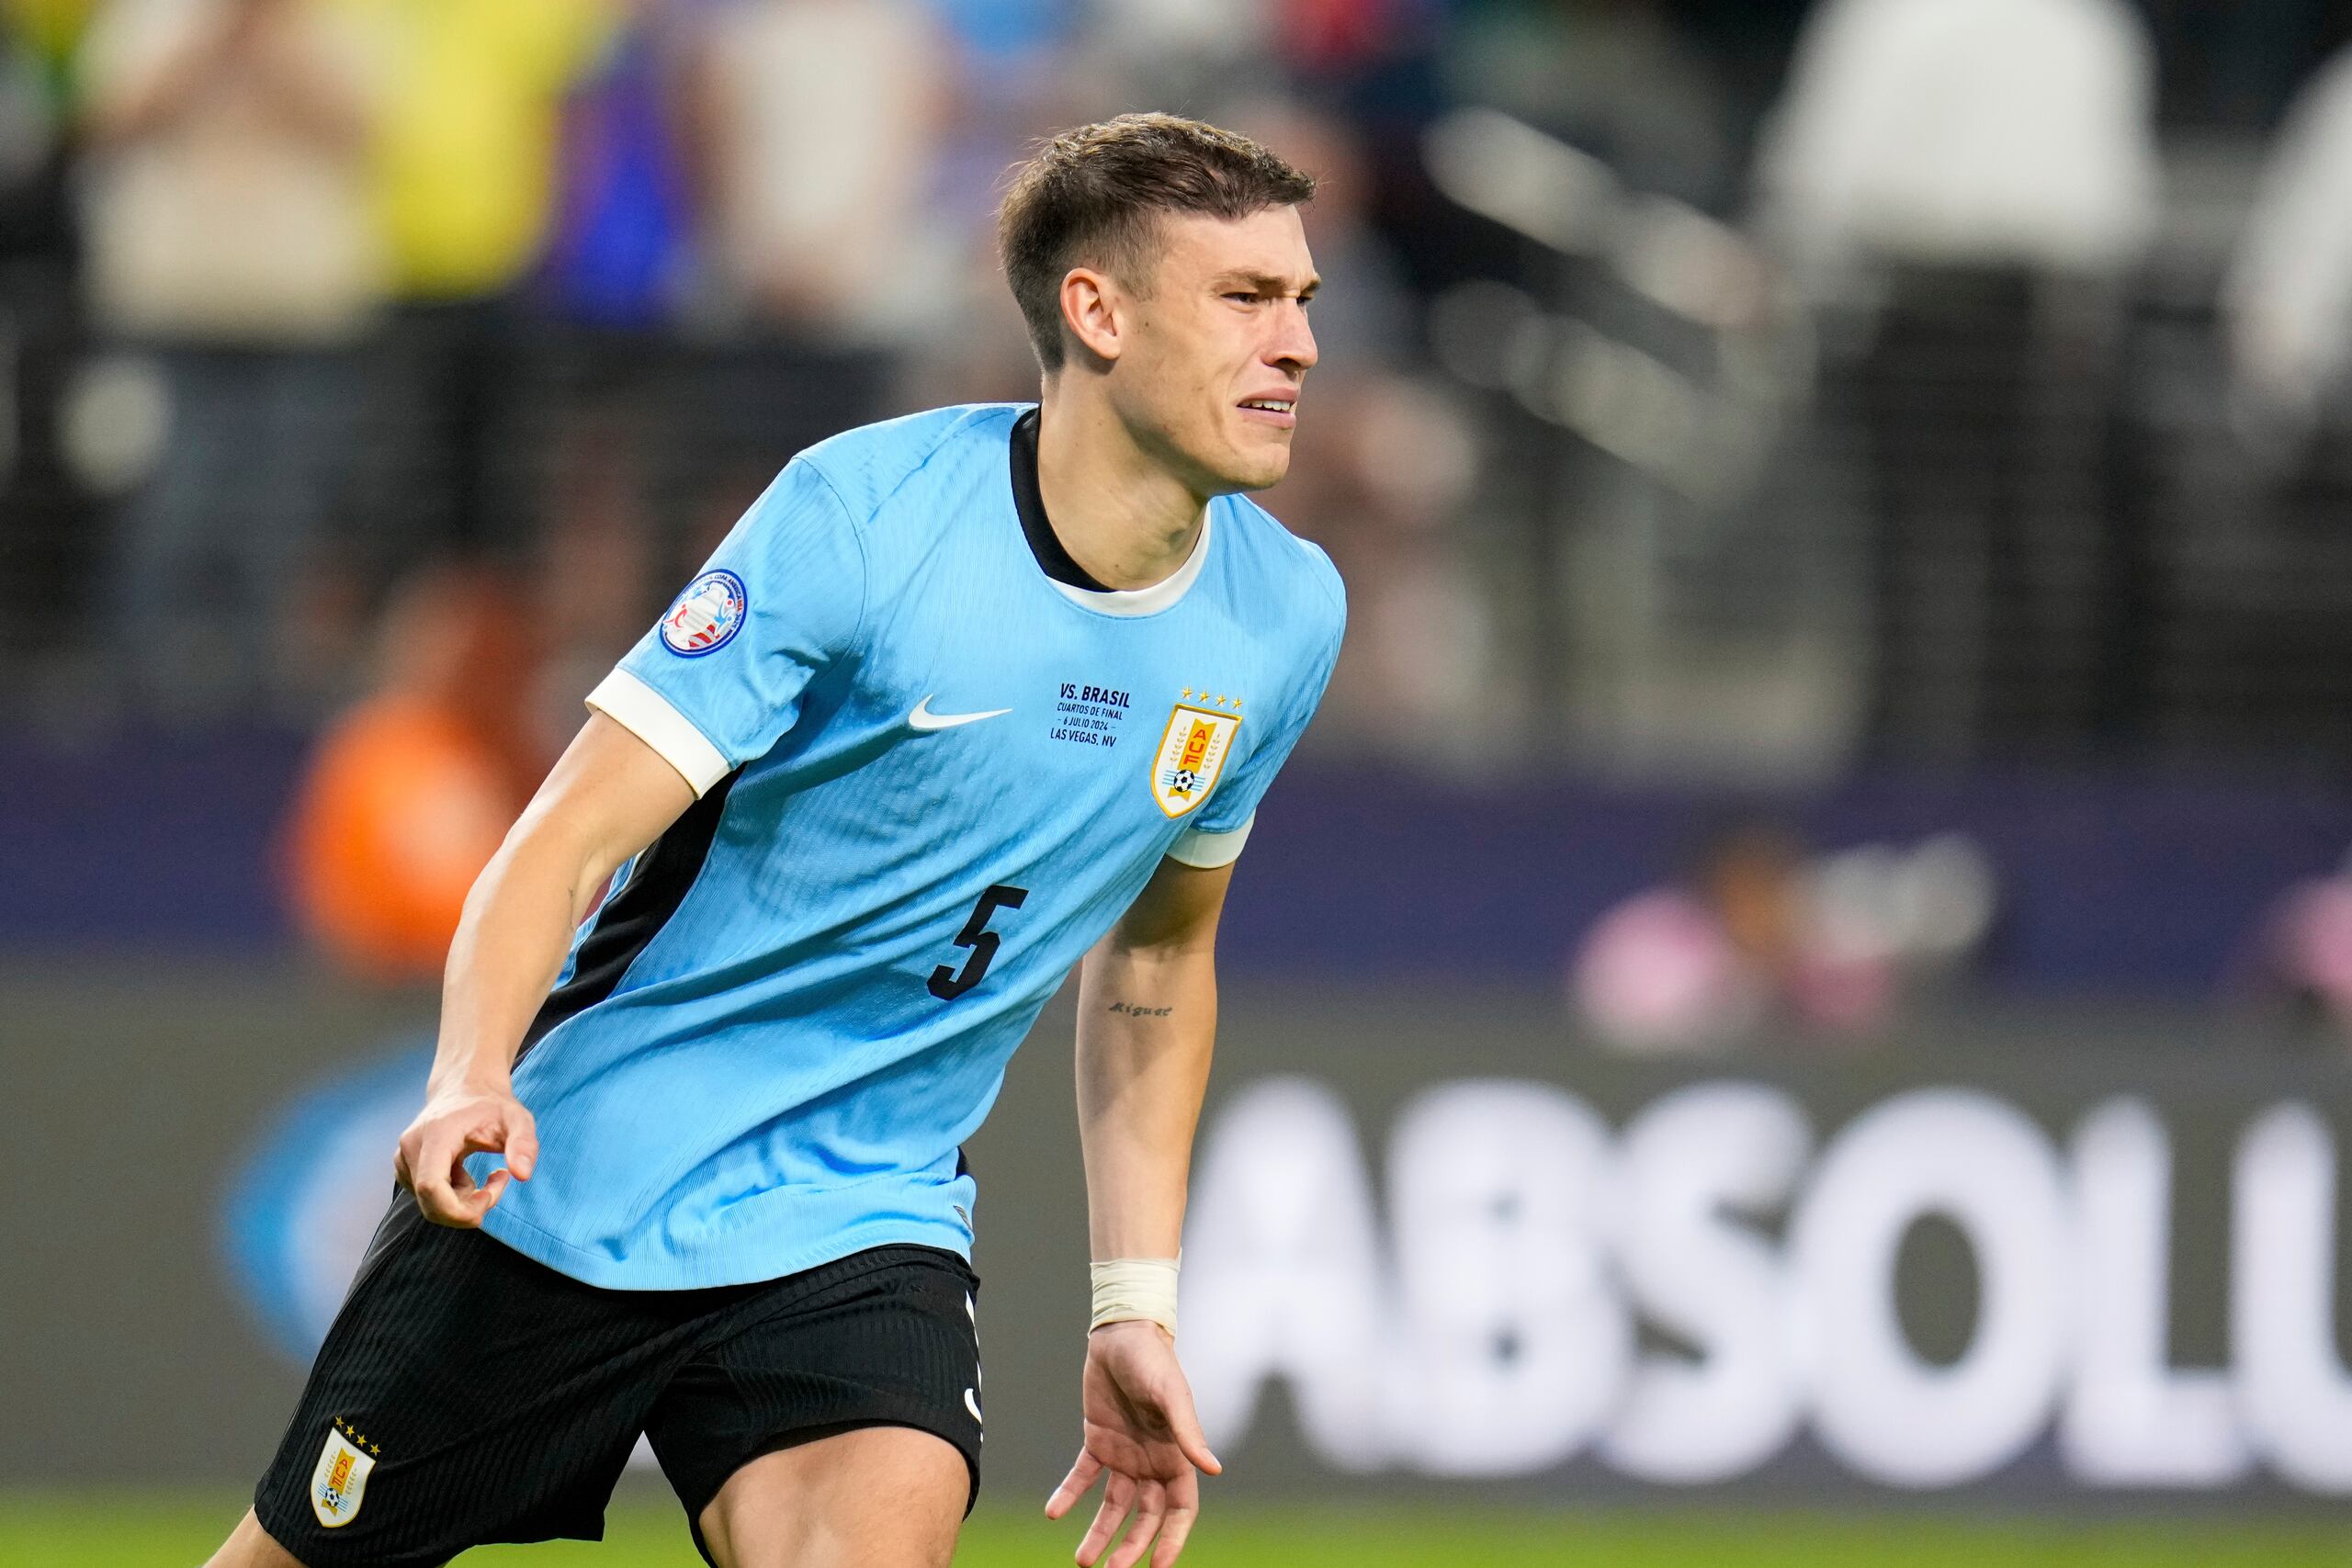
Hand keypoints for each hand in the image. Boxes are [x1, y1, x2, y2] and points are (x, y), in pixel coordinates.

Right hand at [392, 1080, 536, 1227]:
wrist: (464, 1088)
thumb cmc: (492, 1106)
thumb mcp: (518, 1119)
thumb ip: (524, 1144)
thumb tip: (523, 1175)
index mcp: (436, 1134)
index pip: (431, 1187)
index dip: (459, 1209)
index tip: (489, 1197)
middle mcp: (411, 1147)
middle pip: (431, 1204)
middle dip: (468, 1209)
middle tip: (497, 1184)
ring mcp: (403, 1159)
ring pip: (430, 1205)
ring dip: (462, 1204)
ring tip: (485, 1177)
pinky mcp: (405, 1169)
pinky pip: (427, 1199)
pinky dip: (451, 1199)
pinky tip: (465, 1176)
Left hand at [1045, 1321, 1222, 1567]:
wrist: (1121, 1332)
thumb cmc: (1154, 1360)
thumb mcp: (1171, 1395)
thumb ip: (1189, 1432)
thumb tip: (1213, 1469)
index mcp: (1176, 1456)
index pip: (1179, 1510)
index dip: (1171, 1539)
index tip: (1157, 1566)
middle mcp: (1152, 1462)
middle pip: (1144, 1517)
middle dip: (1130, 1546)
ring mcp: (1124, 1455)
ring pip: (1113, 1506)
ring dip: (1099, 1532)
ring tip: (1082, 1560)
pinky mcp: (1097, 1441)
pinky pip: (1083, 1477)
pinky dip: (1069, 1495)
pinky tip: (1054, 1511)